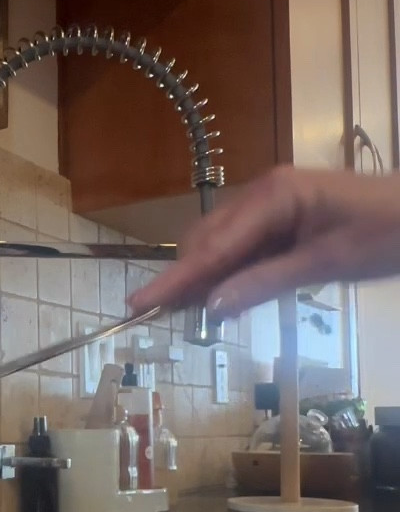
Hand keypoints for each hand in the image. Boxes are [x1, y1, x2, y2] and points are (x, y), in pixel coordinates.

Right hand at [130, 166, 399, 319]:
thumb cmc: (385, 234)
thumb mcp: (327, 264)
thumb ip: (265, 283)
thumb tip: (211, 307)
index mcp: (274, 196)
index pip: (213, 246)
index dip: (174, 279)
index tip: (136, 303)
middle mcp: (265, 192)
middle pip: (207, 241)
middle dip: (185, 279)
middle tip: (164, 319)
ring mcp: (273, 201)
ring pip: (222, 243)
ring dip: (206, 277)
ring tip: (189, 314)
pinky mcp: (284, 214)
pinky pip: (244, 245)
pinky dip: (230, 271)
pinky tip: (225, 294)